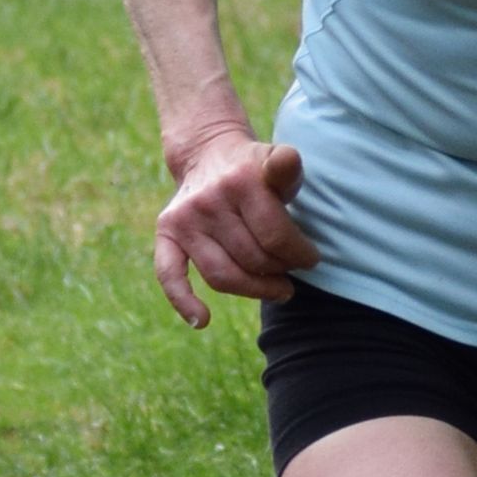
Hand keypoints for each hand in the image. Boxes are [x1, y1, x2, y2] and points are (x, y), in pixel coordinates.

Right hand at [153, 131, 314, 327]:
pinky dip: (183, 302)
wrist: (209, 155)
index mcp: (239, 182)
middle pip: (252, 259)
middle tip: (291, 273)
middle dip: (280, 272)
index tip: (310, 259)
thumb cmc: (253, 170)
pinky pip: (169, 275)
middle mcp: (207, 201)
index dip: (300, 255)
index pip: (276, 236)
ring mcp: (184, 219)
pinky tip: (201, 321)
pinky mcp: (167, 233)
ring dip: (254, 290)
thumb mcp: (275, 160)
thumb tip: (288, 161)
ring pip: (222, 275)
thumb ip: (286, 167)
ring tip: (276, 289)